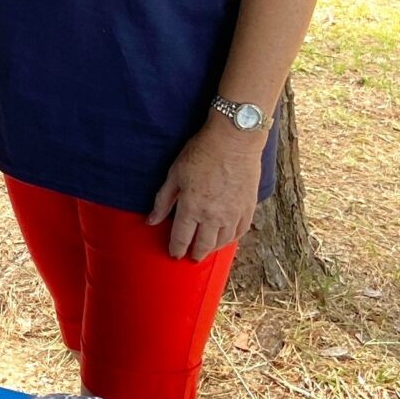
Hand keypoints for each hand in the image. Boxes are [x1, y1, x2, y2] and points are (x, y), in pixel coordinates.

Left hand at [146, 119, 261, 260]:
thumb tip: (151, 221)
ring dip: (212, 249)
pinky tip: (226, 239)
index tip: (173, 254)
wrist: (234, 141)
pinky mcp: (248, 208)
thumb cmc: (201, 153)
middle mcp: (213, 217)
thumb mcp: (174, 174)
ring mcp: (233, 214)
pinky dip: (231, 239)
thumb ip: (163, 201)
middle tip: (191, 258)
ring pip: (222, 242)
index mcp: (191, 208)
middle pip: (203, 245)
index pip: (181, 238)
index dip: (176, 249)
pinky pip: (239, 232)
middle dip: (195, 254)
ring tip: (206, 250)